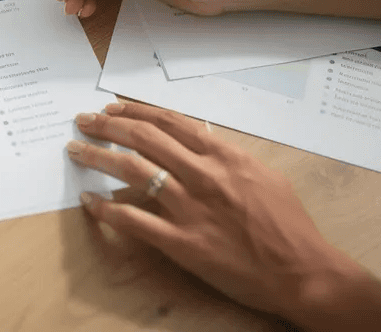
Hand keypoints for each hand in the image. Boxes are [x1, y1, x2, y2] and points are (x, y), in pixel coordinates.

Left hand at [68, 103, 380, 331]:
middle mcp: (204, 175)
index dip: (134, 110)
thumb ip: (227, 157)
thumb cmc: (289, 226)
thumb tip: (198, 142)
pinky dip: (107, 209)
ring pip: (132, 171)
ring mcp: (191, 209)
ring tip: (76, 150)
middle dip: (107, 126)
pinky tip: (89, 200)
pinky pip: (134, 221)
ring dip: (97, 157)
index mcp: (224, 156)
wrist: (303, 272)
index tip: (112, 108)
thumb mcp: (263, 176)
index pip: (169, 121)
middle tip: (83, 122)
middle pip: (144, 138)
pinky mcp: (183, 243)